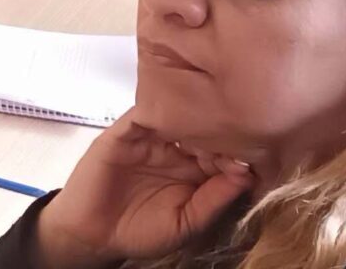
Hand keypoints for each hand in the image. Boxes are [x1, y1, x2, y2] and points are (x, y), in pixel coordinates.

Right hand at [32, 118, 253, 268]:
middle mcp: (174, 150)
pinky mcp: (123, 134)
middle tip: (231, 131)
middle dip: (217, 128)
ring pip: (174, 116)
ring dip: (190, 115)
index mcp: (194, 171)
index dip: (236, 149)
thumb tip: (247, 174)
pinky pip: (140, 115)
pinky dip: (155, 108)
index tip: (250, 152)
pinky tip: (173, 110)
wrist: (95, 236)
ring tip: (206, 120)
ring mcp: (148, 139)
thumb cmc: (141, 232)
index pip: (221, 151)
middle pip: (201, 128)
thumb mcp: (187, 222)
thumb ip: (215, 200)